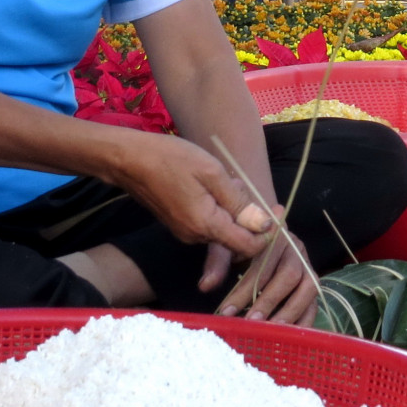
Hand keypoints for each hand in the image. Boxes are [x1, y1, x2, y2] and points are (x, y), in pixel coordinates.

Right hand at [112, 133, 269, 261]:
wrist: (129, 160)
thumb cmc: (171, 159)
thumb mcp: (213, 173)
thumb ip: (239, 202)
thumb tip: (264, 225)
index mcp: (207, 226)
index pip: (249, 247)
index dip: (268, 231)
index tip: (277, 207)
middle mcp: (196, 237)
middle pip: (237, 238)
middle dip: (248, 214)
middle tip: (241, 181)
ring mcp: (185, 233)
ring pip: (223, 228)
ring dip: (231, 207)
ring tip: (222, 177)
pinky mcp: (179, 225)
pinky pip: (208, 223)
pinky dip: (217, 207)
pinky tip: (209, 182)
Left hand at [215, 230, 318, 325]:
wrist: (259, 235)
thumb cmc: (240, 244)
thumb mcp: (226, 247)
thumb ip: (217, 263)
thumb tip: (206, 286)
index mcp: (275, 236)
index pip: (263, 264)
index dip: (245, 290)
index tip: (228, 311)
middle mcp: (296, 249)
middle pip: (289, 275)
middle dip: (269, 302)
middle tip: (251, 323)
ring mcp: (308, 266)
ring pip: (308, 288)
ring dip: (290, 312)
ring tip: (271, 332)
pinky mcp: (311, 284)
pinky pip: (314, 303)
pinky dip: (303, 321)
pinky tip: (288, 337)